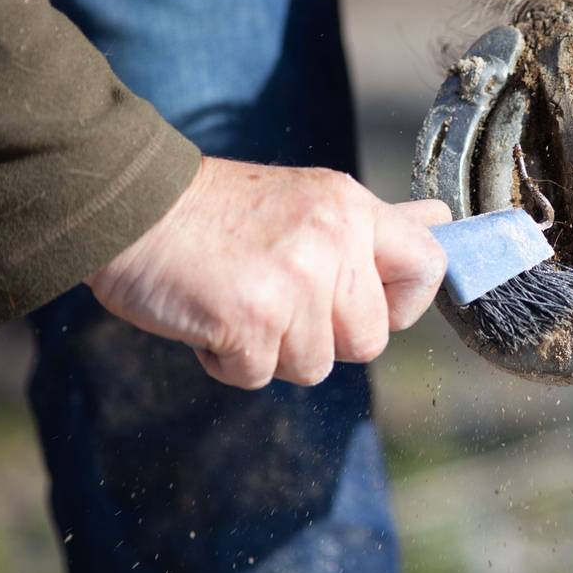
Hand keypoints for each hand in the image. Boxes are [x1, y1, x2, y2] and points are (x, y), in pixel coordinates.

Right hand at [88, 157, 450, 388]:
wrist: (129, 206)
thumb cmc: (218, 211)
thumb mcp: (308, 197)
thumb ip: (374, 223)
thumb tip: (443, 222)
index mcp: (350, 208)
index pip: (429, 264)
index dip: (404, 304)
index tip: (365, 306)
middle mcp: (333, 240)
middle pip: (370, 339)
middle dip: (324, 338)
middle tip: (276, 296)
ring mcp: (294, 280)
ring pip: (314, 366)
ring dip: (270, 350)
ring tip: (236, 298)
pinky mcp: (250, 317)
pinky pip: (258, 376)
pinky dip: (227, 360)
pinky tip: (208, 314)